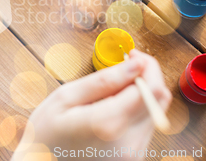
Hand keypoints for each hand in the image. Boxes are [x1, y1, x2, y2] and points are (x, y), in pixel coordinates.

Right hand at [12, 50, 171, 160]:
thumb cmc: (46, 133)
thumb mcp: (66, 97)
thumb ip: (104, 80)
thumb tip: (136, 64)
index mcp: (107, 124)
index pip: (150, 88)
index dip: (147, 65)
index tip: (132, 55)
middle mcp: (128, 143)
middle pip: (160, 99)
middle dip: (148, 76)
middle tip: (127, 65)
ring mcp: (133, 155)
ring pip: (156, 111)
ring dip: (142, 93)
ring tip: (115, 89)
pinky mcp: (134, 159)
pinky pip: (147, 125)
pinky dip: (137, 109)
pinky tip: (115, 107)